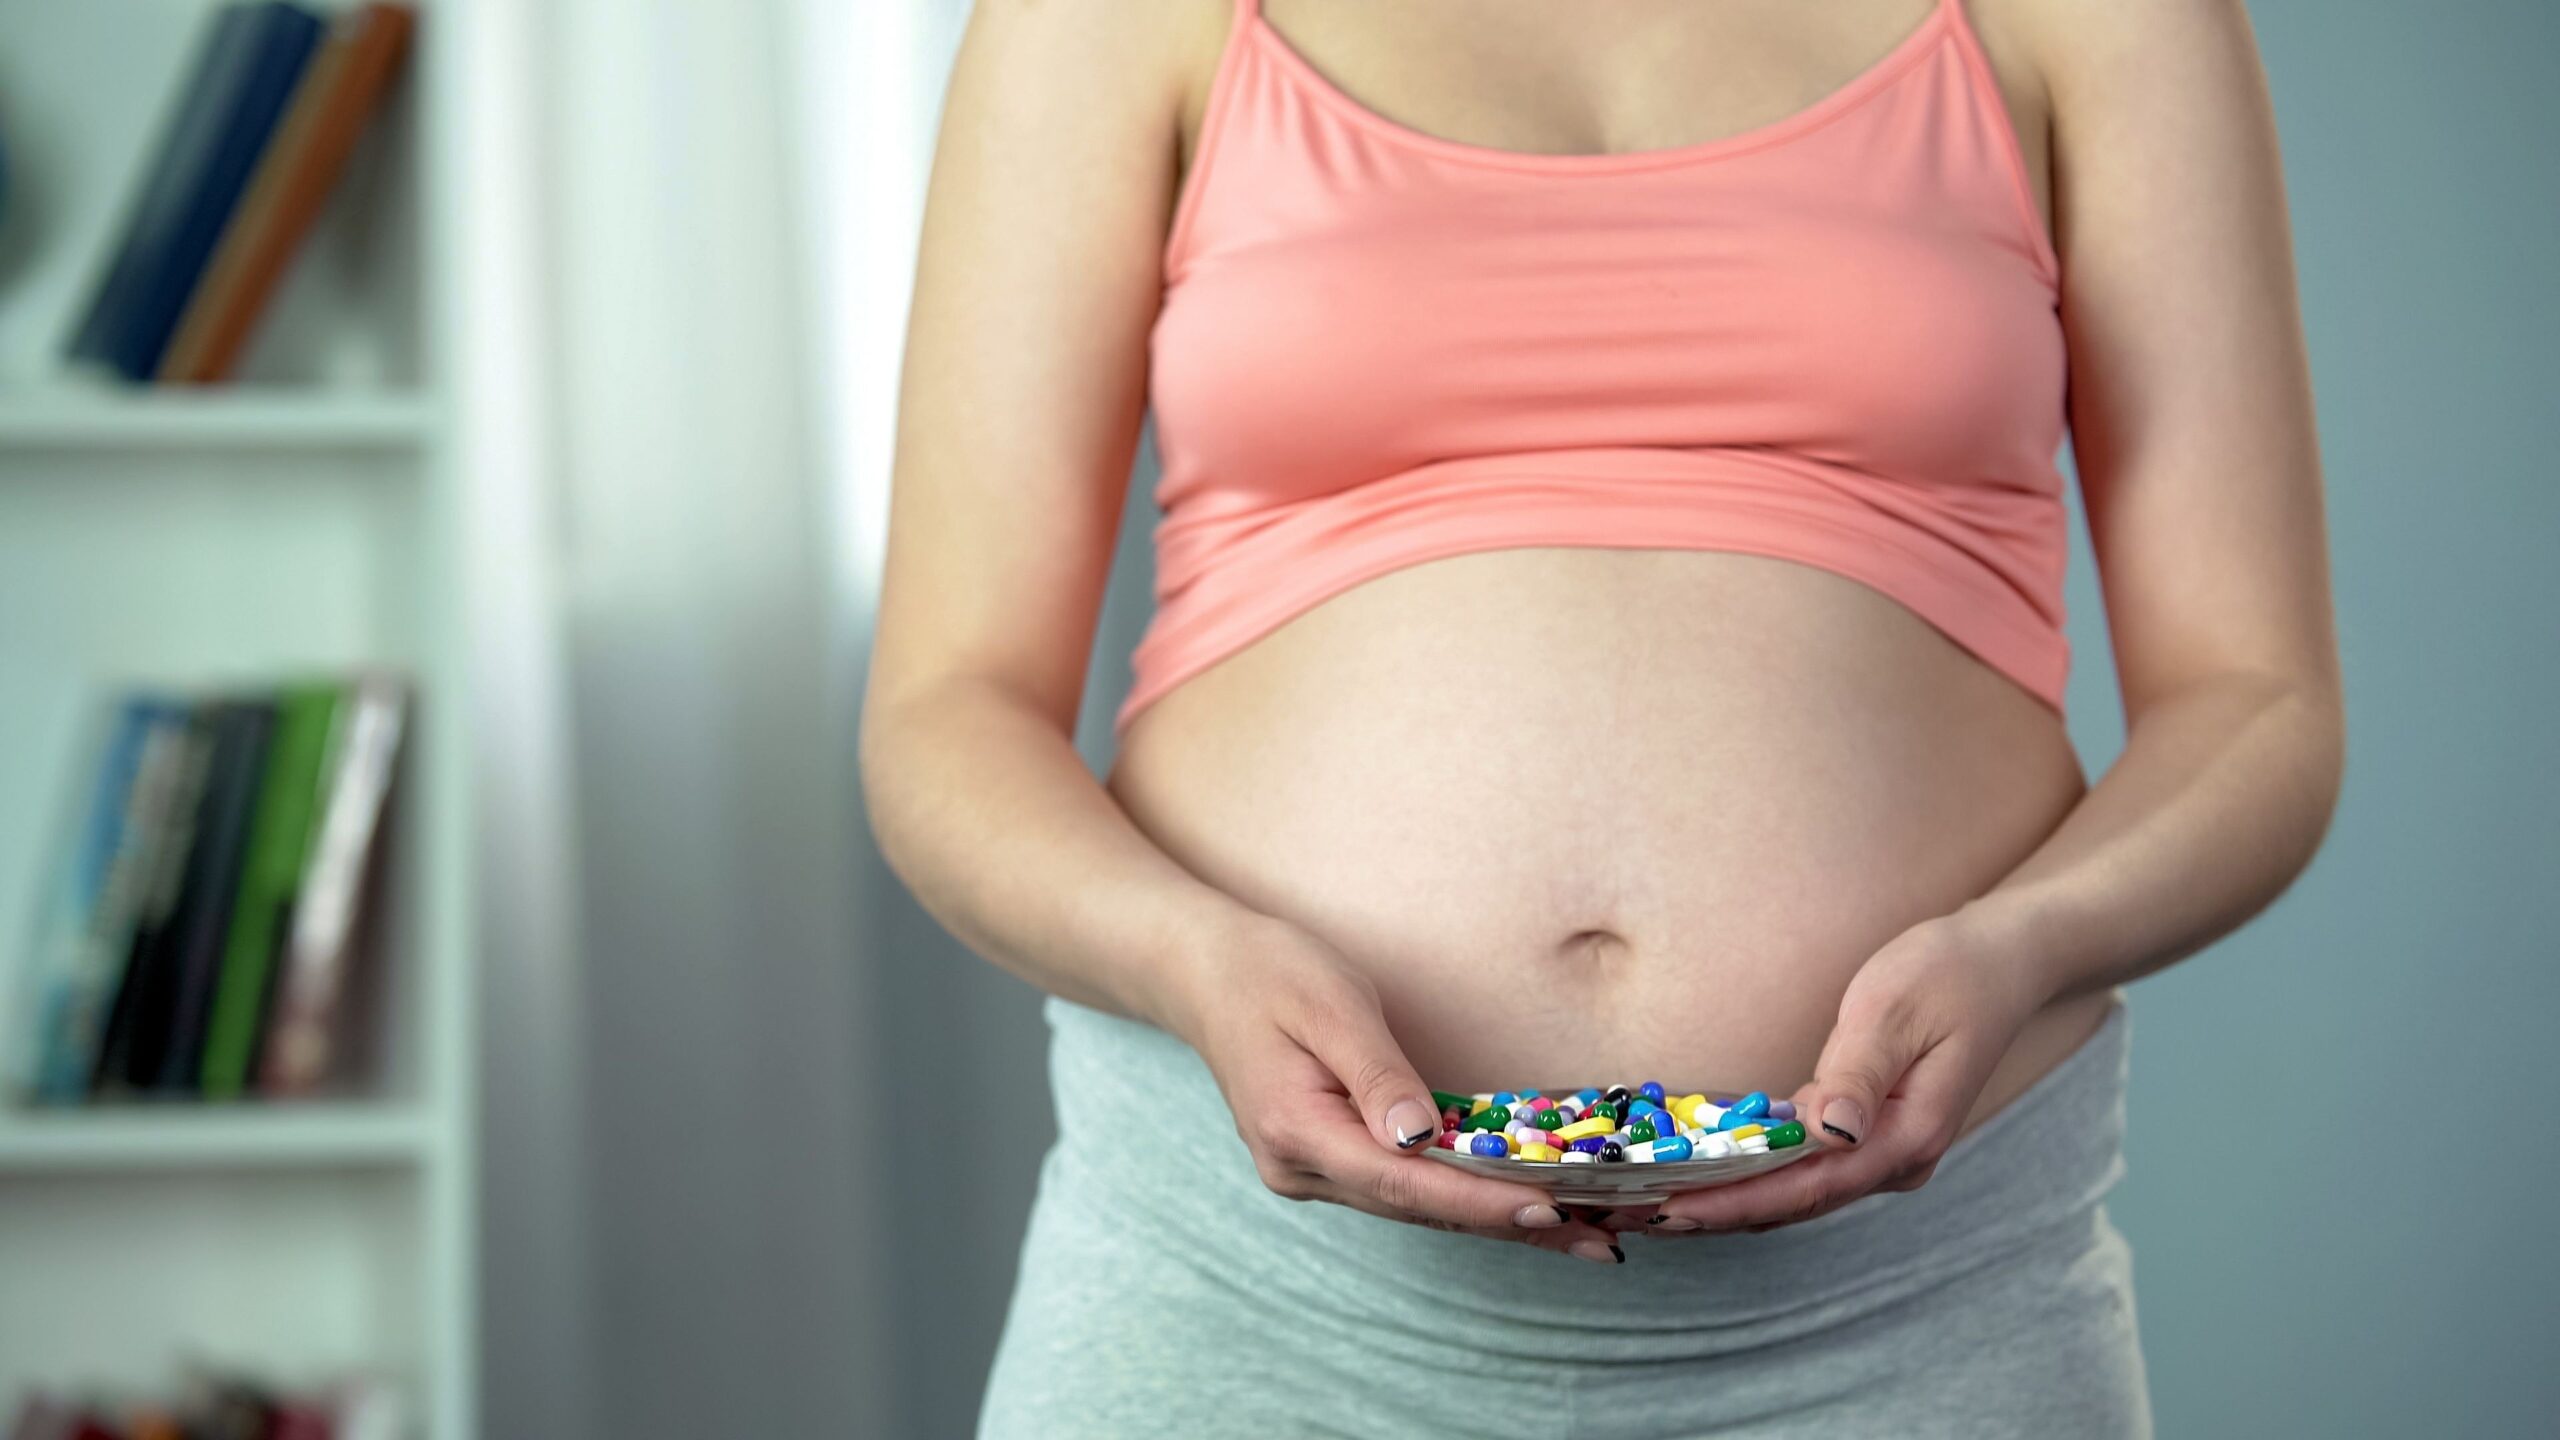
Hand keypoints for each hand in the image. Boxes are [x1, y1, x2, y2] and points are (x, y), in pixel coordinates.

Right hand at [1160, 913, 1628, 1264]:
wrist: (1203, 971)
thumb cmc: (1268, 972)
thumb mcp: (1328, 1004)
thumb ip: (1377, 1073)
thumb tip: (1422, 1137)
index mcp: (1295, 1131)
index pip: (1404, 1183)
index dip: (1479, 1200)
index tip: (1548, 1209)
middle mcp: (1300, 1168)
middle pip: (1418, 1210)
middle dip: (1509, 1222)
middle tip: (1598, 1239)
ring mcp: (1310, 1172)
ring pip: (1416, 1208)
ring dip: (1494, 1218)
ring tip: (1579, 1231)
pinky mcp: (1327, 1161)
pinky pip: (1405, 1190)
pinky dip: (1463, 1197)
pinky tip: (1515, 1202)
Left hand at [1650, 910, 2047, 1233]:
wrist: (2006, 963)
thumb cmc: (1950, 974)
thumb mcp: (1897, 1009)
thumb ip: (1860, 1071)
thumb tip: (1831, 1132)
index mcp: (1907, 1137)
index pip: (1804, 1187)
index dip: (1731, 1203)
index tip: (1667, 1211)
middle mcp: (1897, 1161)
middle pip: (1791, 1203)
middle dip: (1710, 1213)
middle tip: (1628, 1215)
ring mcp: (1885, 1154)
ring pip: (1794, 1194)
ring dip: (1723, 1202)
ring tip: (1647, 1205)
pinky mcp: (1871, 1137)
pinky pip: (1802, 1170)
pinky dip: (1750, 1177)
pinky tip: (1700, 1175)